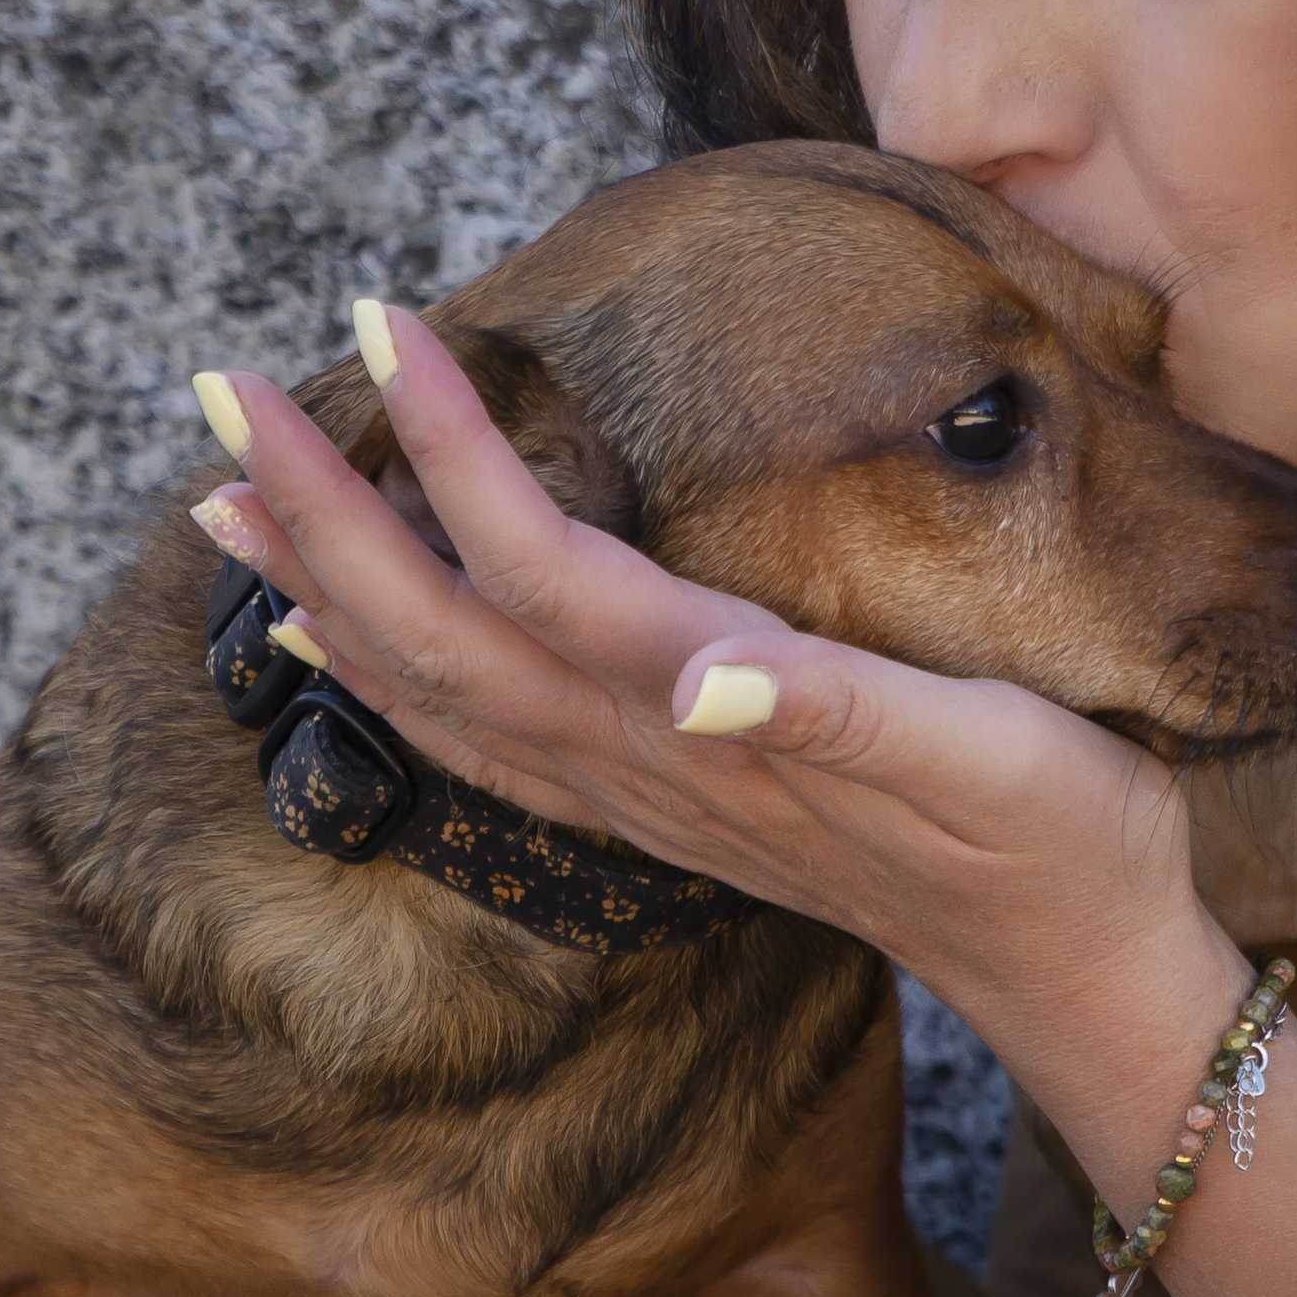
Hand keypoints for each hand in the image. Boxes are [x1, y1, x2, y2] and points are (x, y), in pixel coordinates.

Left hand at [187, 306, 1249, 1079]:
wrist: (1078, 971)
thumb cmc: (1054, 839)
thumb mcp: (988, 755)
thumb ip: (836, 713)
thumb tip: (706, 673)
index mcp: (710, 710)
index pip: (535, 559)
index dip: (447, 443)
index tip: (380, 324)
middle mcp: (643, 758)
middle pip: (434, 625)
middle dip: (316, 505)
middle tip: (220, 385)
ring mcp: (637, 794)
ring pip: (431, 687)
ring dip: (317, 588)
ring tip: (219, 504)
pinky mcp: (657, 812)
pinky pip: (474, 742)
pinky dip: (382, 682)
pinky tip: (332, 646)